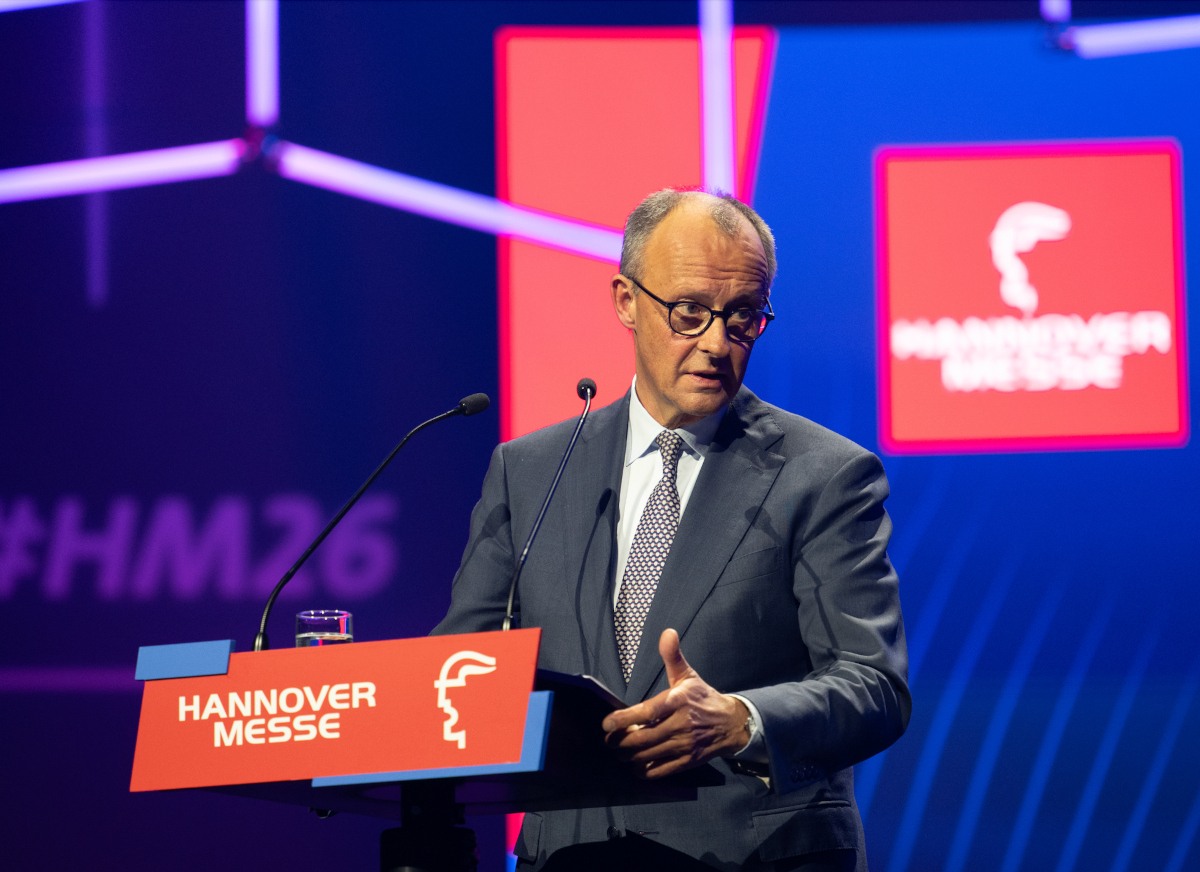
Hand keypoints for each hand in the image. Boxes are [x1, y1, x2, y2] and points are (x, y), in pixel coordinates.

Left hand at [601, 628, 749, 778]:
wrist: (731, 724)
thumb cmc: (703, 698)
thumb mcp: (688, 676)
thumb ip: (673, 656)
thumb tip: (667, 632)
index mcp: (678, 702)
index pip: (646, 713)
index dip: (623, 719)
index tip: (606, 723)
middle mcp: (680, 725)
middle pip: (641, 739)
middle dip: (619, 742)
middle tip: (609, 739)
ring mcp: (684, 746)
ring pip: (647, 756)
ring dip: (628, 756)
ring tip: (619, 750)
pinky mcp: (687, 762)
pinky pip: (659, 771)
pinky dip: (643, 769)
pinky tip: (636, 763)